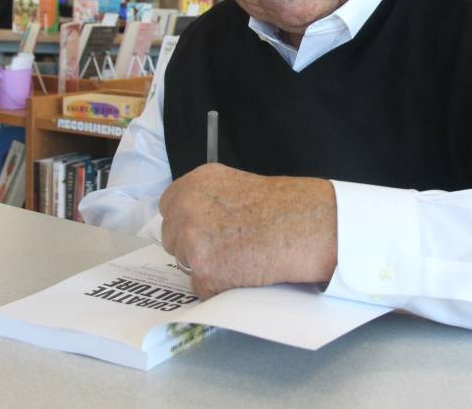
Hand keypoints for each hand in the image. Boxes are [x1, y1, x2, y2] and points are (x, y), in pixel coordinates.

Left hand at [159, 163, 336, 299]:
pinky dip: (219, 287)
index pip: (169, 207)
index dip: (185, 220)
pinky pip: (202, 288)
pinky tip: (242, 272)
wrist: (302, 226)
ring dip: (206, 266)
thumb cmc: (281, 206)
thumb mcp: (234, 184)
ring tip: (238, 258)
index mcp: (193, 184)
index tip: (200, 228)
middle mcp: (185, 210)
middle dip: (192, 245)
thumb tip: (193, 219)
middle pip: (172, 237)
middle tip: (224, 246)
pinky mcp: (204, 273)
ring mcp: (191, 242)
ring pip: (185, 264)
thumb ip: (206, 198)